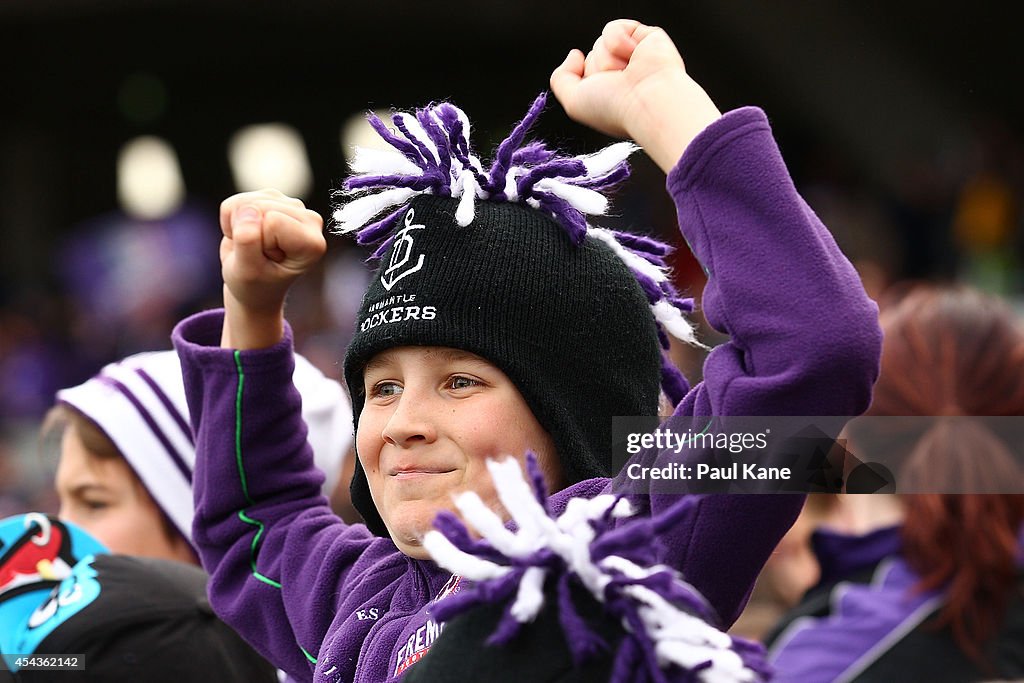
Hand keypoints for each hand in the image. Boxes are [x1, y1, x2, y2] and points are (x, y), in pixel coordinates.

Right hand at [218, 189, 325, 348]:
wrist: (254, 287)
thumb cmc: (255, 285)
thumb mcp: (248, 272)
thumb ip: (248, 242)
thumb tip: (247, 210)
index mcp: (312, 242)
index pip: (272, 222)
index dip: (259, 244)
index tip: (267, 261)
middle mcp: (309, 220)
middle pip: (260, 208)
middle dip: (248, 233)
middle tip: (258, 255)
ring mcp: (293, 206)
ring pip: (247, 202)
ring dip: (239, 226)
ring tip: (253, 246)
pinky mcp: (275, 198)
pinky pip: (237, 201)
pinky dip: (233, 220)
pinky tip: (247, 234)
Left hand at [550, 19, 721, 172]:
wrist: (648, 101)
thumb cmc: (614, 108)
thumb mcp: (574, 101)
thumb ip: (561, 78)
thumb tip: (575, 54)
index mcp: (610, 93)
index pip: (584, 72)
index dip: (587, 80)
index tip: (602, 97)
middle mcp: (624, 75)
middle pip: (592, 55)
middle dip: (597, 68)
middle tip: (617, 84)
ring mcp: (636, 57)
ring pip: (601, 42)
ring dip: (607, 58)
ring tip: (626, 73)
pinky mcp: (648, 38)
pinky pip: (614, 28)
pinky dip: (618, 42)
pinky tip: (633, 56)